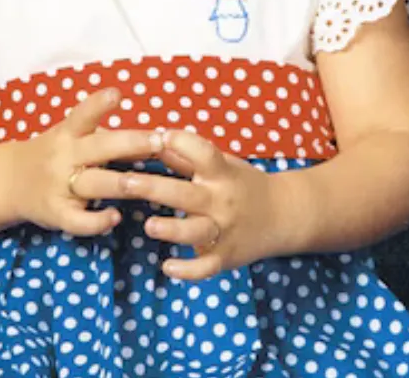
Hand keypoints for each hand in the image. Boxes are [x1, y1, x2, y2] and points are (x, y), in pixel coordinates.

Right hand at [6, 89, 168, 236]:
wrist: (8, 181)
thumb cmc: (55, 154)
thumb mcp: (72, 136)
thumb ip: (106, 137)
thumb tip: (158, 140)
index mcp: (69, 133)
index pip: (83, 114)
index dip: (98, 104)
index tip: (116, 94)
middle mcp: (64, 156)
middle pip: (99, 148)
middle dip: (130, 143)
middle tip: (160, 141)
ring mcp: (59, 185)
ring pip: (94, 183)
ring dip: (121, 183)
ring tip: (146, 184)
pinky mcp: (56, 212)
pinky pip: (77, 220)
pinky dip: (96, 221)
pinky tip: (115, 218)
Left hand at [130, 130, 280, 280]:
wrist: (284, 215)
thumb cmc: (243, 185)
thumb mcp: (223, 165)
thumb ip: (188, 158)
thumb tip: (152, 140)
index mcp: (222, 174)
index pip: (203, 153)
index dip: (182, 142)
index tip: (157, 137)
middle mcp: (222, 201)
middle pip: (186, 194)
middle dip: (154, 188)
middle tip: (125, 182)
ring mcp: (224, 230)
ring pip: (195, 232)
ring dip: (171, 230)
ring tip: (149, 226)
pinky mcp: (226, 256)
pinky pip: (206, 267)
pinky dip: (188, 270)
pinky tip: (168, 267)